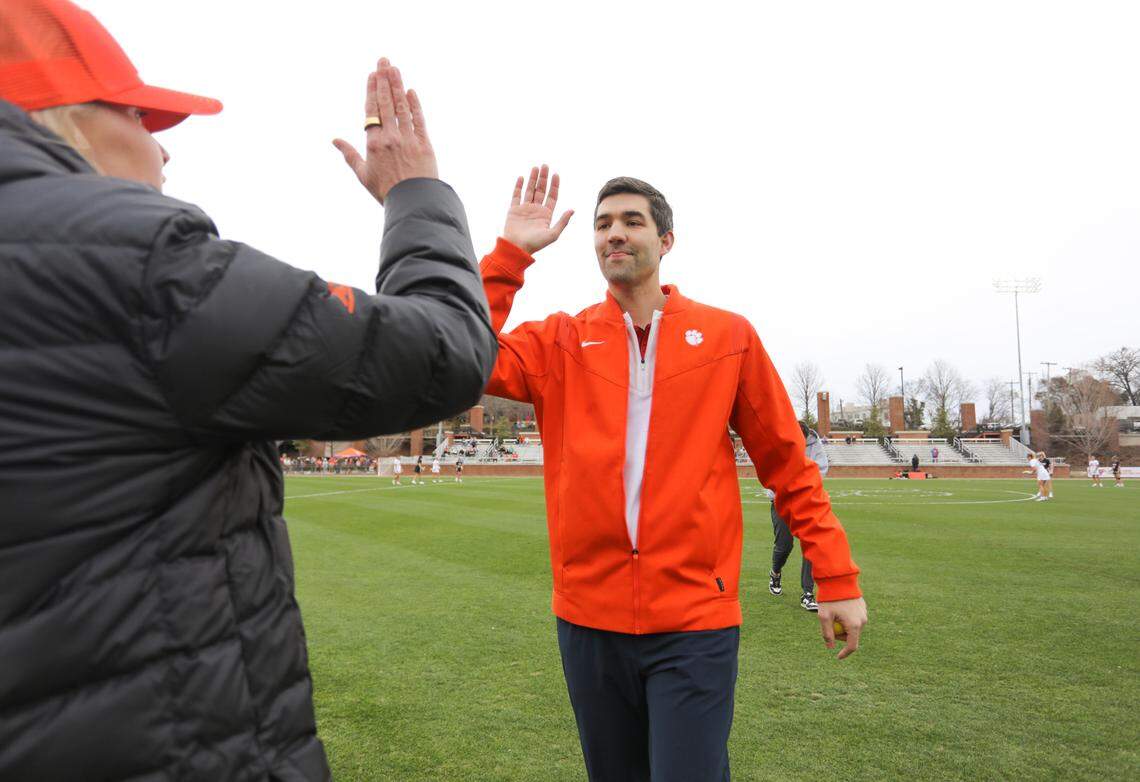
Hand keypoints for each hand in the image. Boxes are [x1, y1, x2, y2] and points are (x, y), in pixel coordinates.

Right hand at [333, 58, 437, 203]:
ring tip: (395, 69)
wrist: (412, 203)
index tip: (372, 74)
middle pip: (386, 103)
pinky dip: (414, 105)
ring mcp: (408, 139)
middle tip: (384, 60)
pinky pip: (419, 120)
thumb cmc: (386, 192)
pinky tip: (411, 92)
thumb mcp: (363, 174)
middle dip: (384, 80)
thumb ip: (349, 155)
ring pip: (402, 107)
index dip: (372, 91)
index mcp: (373, 144)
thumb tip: (334, 140)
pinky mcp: (424, 144)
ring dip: (398, 86)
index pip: (372, 110)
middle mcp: (390, 137)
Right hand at [503, 164, 572, 255]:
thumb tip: (573, 210)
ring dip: (533, 179)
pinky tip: (522, 178)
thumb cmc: (535, 244)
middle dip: (544, 178)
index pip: (552, 196)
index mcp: (546, 215)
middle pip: (541, 190)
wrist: (517, 248)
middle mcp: (536, 210)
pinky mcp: (514, 210)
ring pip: (530, 190)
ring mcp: (525, 209)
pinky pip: (516, 195)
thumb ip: (562, 221)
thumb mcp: (553, 234)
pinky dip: (519, 186)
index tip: (556, 174)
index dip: (554, 185)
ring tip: (536, 167)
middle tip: (545, 166)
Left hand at [818, 596, 866, 659]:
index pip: (852, 646)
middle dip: (840, 635)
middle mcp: (862, 621)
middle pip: (851, 636)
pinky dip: (847, 618)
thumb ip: (827, 633)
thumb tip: (829, 647)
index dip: (844, 653)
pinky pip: (855, 619)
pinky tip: (839, 608)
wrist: (838, 579)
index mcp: (854, 625)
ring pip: (853, 628)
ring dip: (843, 626)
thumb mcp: (824, 616)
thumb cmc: (830, 598)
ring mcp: (864, 614)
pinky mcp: (863, 608)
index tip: (837, 657)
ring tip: (833, 613)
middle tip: (828, 625)